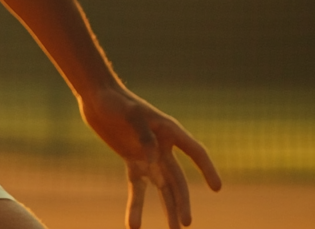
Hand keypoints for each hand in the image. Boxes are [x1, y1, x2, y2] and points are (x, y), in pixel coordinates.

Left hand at [80, 85, 221, 228]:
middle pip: (177, 179)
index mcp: (170, 130)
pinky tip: (134, 226)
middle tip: (186, 223)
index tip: (217, 187)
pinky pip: (137, 188)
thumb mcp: (129, 114)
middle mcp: (163, 147)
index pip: (195, 151)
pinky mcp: (133, 162)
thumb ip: (143, 135)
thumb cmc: (116, 101)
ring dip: (167, 209)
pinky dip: (136, 206)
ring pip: (163, 188)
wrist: (98, 98)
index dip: (207, 168)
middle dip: (182, 202)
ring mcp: (149, 156)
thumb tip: (151, 160)